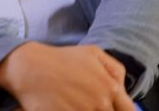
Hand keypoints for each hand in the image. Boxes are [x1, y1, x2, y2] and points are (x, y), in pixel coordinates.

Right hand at [0, 42, 134, 110]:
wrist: (30, 69)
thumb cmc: (62, 59)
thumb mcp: (94, 53)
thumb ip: (115, 70)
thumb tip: (123, 89)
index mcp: (110, 88)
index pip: (128, 110)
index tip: (116, 108)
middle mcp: (100, 104)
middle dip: (104, 110)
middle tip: (92, 103)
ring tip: (77, 102)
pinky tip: (68, 106)